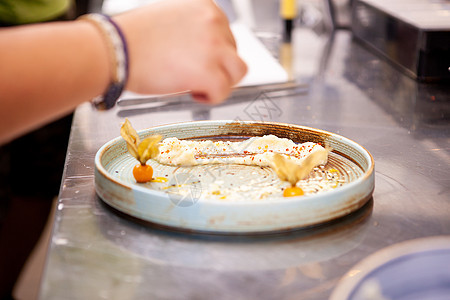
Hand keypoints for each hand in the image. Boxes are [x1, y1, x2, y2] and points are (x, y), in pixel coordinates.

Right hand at [114, 0, 246, 103]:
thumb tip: (204, 50)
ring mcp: (213, 47)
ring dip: (222, 81)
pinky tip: (193, 93)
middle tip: (196, 76)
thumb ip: (193, 30)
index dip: (214, 53)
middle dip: (218, 67)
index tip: (201, 61)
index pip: (227, 34)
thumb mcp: (170, 20)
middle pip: (234, 53)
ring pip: (238, 71)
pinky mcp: (207, 72)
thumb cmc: (132, 39)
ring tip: (200, 86)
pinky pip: (224, 91)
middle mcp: (214, 23)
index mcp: (205, 8)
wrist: (114, 50)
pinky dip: (211, 97)